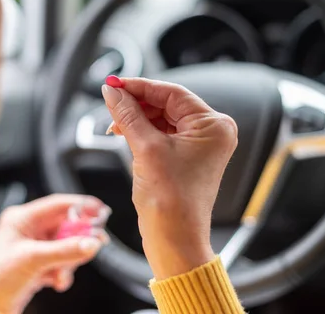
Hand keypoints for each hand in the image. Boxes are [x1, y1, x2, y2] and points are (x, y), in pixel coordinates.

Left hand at [0, 194, 109, 313]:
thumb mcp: (33, 260)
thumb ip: (65, 250)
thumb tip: (91, 243)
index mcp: (22, 219)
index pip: (58, 205)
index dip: (81, 206)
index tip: (101, 211)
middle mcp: (27, 229)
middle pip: (65, 226)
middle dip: (78, 239)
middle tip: (95, 244)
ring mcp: (32, 247)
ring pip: (65, 245)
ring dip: (69, 260)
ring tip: (62, 274)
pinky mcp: (36, 264)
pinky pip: (60, 261)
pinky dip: (63, 272)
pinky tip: (57, 282)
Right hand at [101, 78, 237, 279]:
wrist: (175, 240)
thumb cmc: (171, 201)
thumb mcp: (145, 149)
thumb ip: (128, 115)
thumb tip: (112, 92)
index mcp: (213, 125)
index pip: (172, 92)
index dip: (140, 86)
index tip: (114, 84)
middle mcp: (211, 132)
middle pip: (167, 103)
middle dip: (137, 103)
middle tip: (110, 102)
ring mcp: (200, 145)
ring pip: (162, 117)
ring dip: (137, 117)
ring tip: (114, 123)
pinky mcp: (187, 156)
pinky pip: (162, 133)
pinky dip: (142, 130)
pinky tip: (123, 132)